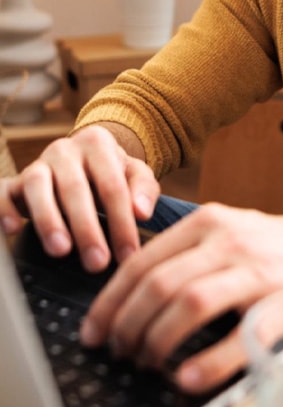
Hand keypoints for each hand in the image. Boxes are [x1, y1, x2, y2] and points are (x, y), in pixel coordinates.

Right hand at [0, 124, 159, 270]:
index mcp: (98, 143)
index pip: (112, 186)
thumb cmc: (112, 172)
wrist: (82, 158)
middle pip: (75, 188)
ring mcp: (37, 164)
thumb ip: (144, 190)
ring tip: (61, 250)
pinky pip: (4, 193)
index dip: (122, 222)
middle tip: (97, 262)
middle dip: (87, 229)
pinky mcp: (14, 182)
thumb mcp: (135, 174)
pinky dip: (6, 210)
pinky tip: (15, 229)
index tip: (128, 253)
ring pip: (38, 187)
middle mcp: (65, 150)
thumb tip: (141, 212)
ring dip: (48, 220)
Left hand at [80, 203, 282, 392]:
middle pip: (158, 284)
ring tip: (146, 363)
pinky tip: (186, 377)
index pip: (142, 261)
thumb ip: (190, 248)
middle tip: (118, 352)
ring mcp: (258, 270)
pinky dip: (207, 362)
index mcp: (211, 220)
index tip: (95, 329)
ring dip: (157, 341)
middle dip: (127, 325)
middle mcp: (230, 240)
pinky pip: (239, 336)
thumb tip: (136, 283)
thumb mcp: (234, 228)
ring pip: (188, 303)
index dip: (110, 300)